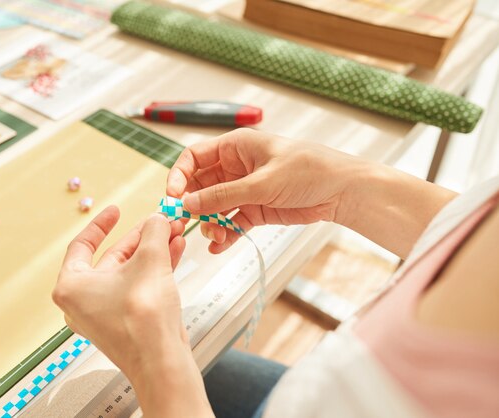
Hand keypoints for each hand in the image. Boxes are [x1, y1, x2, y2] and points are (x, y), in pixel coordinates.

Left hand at [52, 206, 186, 375]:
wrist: (160, 361)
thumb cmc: (143, 318)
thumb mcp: (150, 261)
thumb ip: (153, 233)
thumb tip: (158, 219)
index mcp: (71, 285)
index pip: (82, 245)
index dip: (102, 223)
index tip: (116, 210)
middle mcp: (83, 300)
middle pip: (113, 257)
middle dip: (141, 237)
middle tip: (159, 221)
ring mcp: (105, 312)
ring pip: (129, 272)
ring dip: (153, 251)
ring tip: (173, 232)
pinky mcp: (125, 321)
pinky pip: (138, 286)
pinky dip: (155, 268)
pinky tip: (175, 250)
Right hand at [167, 128, 364, 252]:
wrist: (342, 191)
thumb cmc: (308, 170)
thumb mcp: (262, 182)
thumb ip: (224, 195)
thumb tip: (188, 203)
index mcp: (235, 147)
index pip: (194, 158)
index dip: (179, 176)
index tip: (173, 197)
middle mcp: (235, 167)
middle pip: (200, 186)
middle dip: (194, 206)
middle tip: (189, 224)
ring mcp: (245, 190)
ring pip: (214, 208)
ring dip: (210, 223)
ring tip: (216, 237)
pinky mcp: (256, 209)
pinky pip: (232, 222)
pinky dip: (225, 235)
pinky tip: (219, 247)